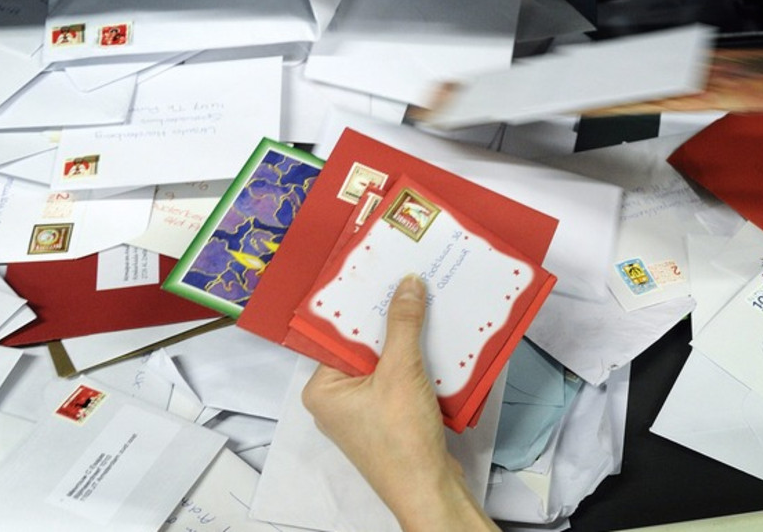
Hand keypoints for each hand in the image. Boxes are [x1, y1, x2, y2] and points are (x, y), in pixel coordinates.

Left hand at [302, 274, 496, 531]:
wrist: (429, 488)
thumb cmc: (402, 438)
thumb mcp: (402, 372)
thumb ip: (403, 325)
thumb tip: (407, 283)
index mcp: (323, 388)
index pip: (341, 334)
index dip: (365, 305)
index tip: (385, 274)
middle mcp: (337, 399)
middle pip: (366, 346)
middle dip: (392, 321)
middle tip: (414, 283)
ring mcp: (363, 411)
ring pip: (386, 362)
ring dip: (409, 341)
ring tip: (430, 306)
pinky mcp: (389, 419)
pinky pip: (400, 380)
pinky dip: (419, 364)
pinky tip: (439, 341)